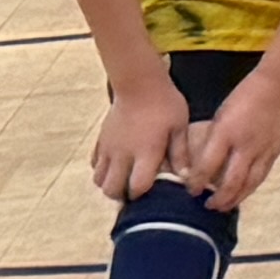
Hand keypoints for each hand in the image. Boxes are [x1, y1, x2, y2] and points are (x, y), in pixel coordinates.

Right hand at [86, 76, 188, 206]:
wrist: (139, 83)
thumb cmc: (165, 104)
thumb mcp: (180, 128)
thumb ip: (181, 154)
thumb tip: (185, 179)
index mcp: (145, 153)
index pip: (136, 187)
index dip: (143, 195)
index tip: (153, 193)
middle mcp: (122, 154)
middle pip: (111, 189)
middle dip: (123, 195)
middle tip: (137, 191)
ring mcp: (108, 148)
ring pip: (98, 179)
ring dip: (111, 184)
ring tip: (127, 179)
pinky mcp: (101, 140)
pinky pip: (94, 164)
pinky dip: (103, 170)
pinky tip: (118, 165)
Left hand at [181, 63, 279, 213]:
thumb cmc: (245, 96)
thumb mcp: (221, 115)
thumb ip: (213, 140)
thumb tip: (201, 163)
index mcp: (226, 133)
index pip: (207, 166)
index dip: (196, 182)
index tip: (190, 190)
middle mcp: (245, 145)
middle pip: (231, 182)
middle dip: (218, 199)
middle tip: (207, 206)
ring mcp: (263, 150)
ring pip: (249, 184)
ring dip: (235, 198)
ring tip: (224, 206)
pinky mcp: (275, 152)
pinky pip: (261, 176)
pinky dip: (250, 187)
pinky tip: (243, 192)